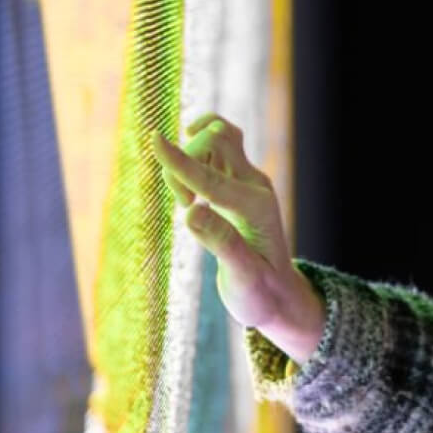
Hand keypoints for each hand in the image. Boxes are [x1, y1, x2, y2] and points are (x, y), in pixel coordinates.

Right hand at [148, 113, 323, 359]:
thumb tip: (191, 212)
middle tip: (182, 203)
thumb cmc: (261, 291)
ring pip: (217, 139)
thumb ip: (221, 243)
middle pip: (219, 141)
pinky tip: (190, 187)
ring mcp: (249, 182)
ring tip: (185, 201)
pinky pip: (217, 148)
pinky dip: (195, 156)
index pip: (212, 179)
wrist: (277, 293)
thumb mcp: (243, 277)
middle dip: (186, 161)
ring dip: (190, 157)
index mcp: (258, 208)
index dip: (181, 162)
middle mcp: (257, 187)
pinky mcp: (238, 183)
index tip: (154, 140)